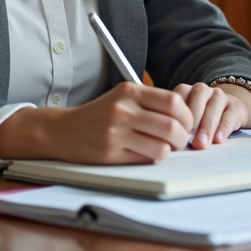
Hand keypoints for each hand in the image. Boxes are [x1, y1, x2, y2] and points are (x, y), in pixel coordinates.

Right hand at [0, 82, 193, 163]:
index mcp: (130, 91)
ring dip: (169, 151)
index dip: (187, 115)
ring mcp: (116, 132)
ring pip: (162, 147)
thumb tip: (186, 119)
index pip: (173, 102)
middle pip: (171, 126)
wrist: (63, 130)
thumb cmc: (101, 114)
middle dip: (182, 137)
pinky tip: (147, 153)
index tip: (186, 123)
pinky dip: (152, 158)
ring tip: (165, 148)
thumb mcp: (123, 97)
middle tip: (180, 141)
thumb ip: (151, 102)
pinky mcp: (110, 153)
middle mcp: (123, 109)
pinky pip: (145, 159)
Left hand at [172, 82, 250, 148]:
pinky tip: (218, 139)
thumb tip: (168, 143)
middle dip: (192, 122)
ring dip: (207, 126)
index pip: (179, 97)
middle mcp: (203, 90)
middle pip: (198, 100)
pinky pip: (229, 115)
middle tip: (187, 140)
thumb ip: (177, 126)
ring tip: (201, 144)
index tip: (172, 134)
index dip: (176, 115)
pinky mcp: (235, 106)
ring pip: (214, 107)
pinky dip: (223, 128)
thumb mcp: (186, 120)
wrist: (227, 112)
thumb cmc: (199, 120)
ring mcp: (220, 96)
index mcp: (186, 90)